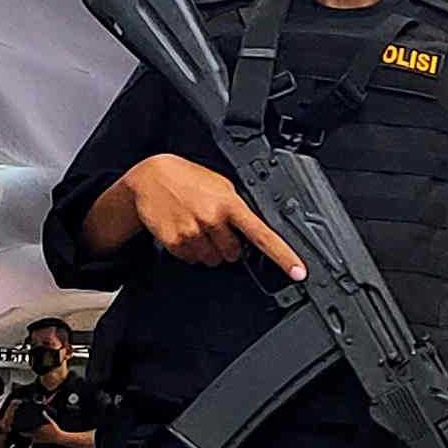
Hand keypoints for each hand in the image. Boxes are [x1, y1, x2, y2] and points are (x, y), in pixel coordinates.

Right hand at [121, 154, 303, 278]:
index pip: (263, 235)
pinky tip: (185, 230)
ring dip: (209, 249)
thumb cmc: (188, 179)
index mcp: (230, 204)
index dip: (284, 256)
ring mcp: (193, 233)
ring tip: (198, 226)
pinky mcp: (175, 243)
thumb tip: (253, 231)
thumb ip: (237, 208)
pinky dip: (191, 250)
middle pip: (234, 254)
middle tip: (216, 227)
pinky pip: (192, 260)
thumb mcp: (220, 185)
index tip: (298, 271)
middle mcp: (213, 219)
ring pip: (213, 260)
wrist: (150, 177)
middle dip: (229, 245)